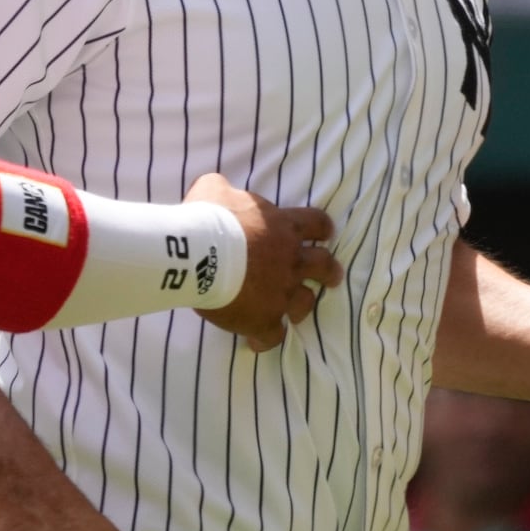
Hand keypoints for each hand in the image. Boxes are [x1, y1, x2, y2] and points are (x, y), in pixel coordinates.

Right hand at [187, 174, 341, 353]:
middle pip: (323, 265)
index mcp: (283, 227)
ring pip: (305, 302)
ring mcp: (280, 292)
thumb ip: (225, 190)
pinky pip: (272, 335)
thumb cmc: (207, 217)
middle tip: (332, 275)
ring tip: (298, 311)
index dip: (322, 228)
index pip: (316, 223)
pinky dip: (266, 338)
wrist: (198, 254)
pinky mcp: (263, 319)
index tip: (325, 233)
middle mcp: (290, 260)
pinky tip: (257, 341)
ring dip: (303, 305)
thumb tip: (220, 189)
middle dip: (329, 271)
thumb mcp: (214, 189)